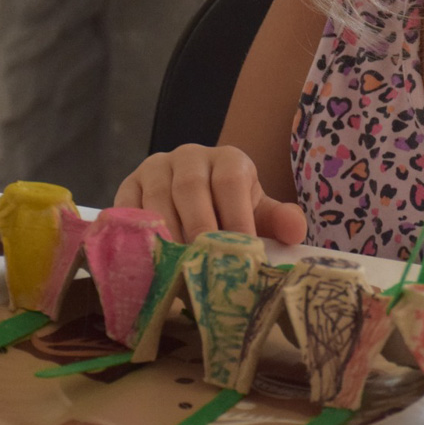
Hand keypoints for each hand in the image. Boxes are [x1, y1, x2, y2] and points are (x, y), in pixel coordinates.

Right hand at [114, 144, 307, 244]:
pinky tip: (146, 259)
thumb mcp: (256, 212)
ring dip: (167, 236)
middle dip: (199, 228)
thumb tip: (296, 231)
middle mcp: (189, 157)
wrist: (191, 199)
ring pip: (157, 199)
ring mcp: (155, 169)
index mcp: (228, 159)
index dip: (235, 217)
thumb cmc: (229, 209)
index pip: (230, 182)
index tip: (240, 252)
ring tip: (176, 268)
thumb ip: (277, 220)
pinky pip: (127, 208)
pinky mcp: (128, 186)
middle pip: (190, 188)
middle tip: (205, 263)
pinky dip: (136, 234)